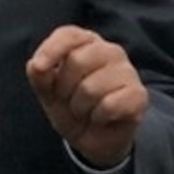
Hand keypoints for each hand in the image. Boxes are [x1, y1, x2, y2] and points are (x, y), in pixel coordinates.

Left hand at [24, 25, 148, 167]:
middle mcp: (109, 51)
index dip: (51, 49)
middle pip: (77, 61)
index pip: (69, 35)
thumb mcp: (49, 95)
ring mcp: (127, 71)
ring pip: (91, 88)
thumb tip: (35, 65)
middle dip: (64, 89)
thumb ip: (40, 78)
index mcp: (86, 43)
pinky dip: (98, 117)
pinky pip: (109, 105)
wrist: (97, 139)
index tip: (38, 67)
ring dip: (80, 108)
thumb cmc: (72, 108)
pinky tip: (101, 118)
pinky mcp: (138, 94)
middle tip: (70, 101)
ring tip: (86, 111)